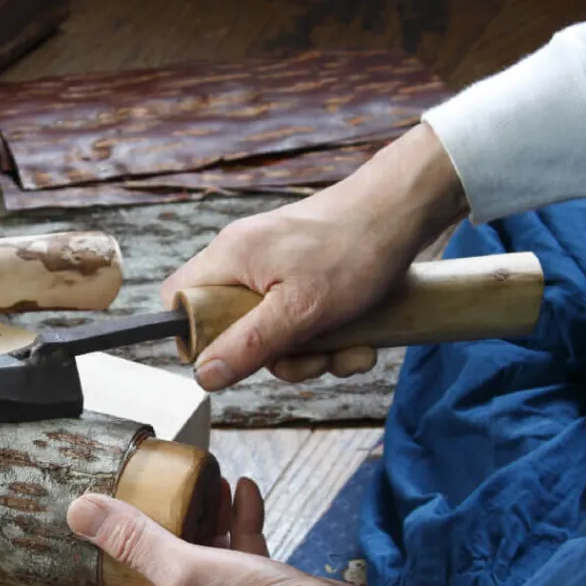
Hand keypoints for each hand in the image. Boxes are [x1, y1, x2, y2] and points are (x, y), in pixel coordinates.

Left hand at [67, 478, 383, 585]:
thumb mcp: (183, 568)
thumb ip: (133, 539)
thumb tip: (78, 511)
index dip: (96, 574)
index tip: (93, 536)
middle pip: (154, 570)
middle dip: (156, 527)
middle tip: (151, 492)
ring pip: (200, 554)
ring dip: (202, 516)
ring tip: (205, 484)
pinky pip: (240, 551)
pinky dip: (239, 520)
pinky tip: (245, 489)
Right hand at [161, 123, 466, 391]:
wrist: (406, 209)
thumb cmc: (355, 248)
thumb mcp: (300, 311)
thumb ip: (248, 345)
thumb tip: (203, 375)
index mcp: (229, 258)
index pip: (178, 302)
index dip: (197, 337)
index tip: (238, 355)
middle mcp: (244, 260)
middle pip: (231, 328)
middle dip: (277, 355)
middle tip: (313, 356)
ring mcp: (274, 267)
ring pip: (272, 331)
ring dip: (313, 353)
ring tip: (349, 348)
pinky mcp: (302, 275)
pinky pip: (299, 320)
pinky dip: (330, 338)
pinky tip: (360, 340)